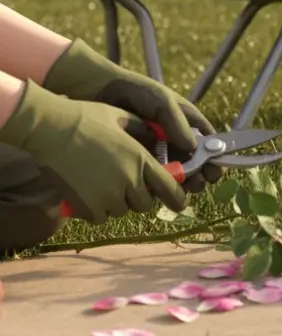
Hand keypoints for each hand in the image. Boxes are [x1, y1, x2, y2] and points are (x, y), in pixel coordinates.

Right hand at [0, 81, 186, 223]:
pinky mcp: (86, 206)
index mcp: (141, 160)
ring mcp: (107, 196)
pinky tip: (90, 195)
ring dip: (118, 202)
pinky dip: (98, 210)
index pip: (170, 189)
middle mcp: (129, 181)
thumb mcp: (123, 118)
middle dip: (141, 197)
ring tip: (104, 185)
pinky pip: (100, 217)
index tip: (179, 202)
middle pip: (145, 204)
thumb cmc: (86, 118)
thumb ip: (145, 132)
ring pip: (122, 210)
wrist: (49, 128)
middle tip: (128, 185)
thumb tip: (159, 140)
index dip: (177, 199)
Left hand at [41, 39, 220, 192]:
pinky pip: (151, 173)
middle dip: (198, 175)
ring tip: (177, 189)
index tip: (214, 172)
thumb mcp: (161, 101)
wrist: (99, 92)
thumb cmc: (135, 91)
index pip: (207, 142)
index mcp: (187, 122)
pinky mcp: (138, 159)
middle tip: (196, 185)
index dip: (214, 159)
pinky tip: (154, 188)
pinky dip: (155, 182)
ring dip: (178, 182)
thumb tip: (194, 147)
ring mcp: (157, 150)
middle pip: (194, 162)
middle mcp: (175, 138)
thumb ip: (177, 122)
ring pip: (173, 171)